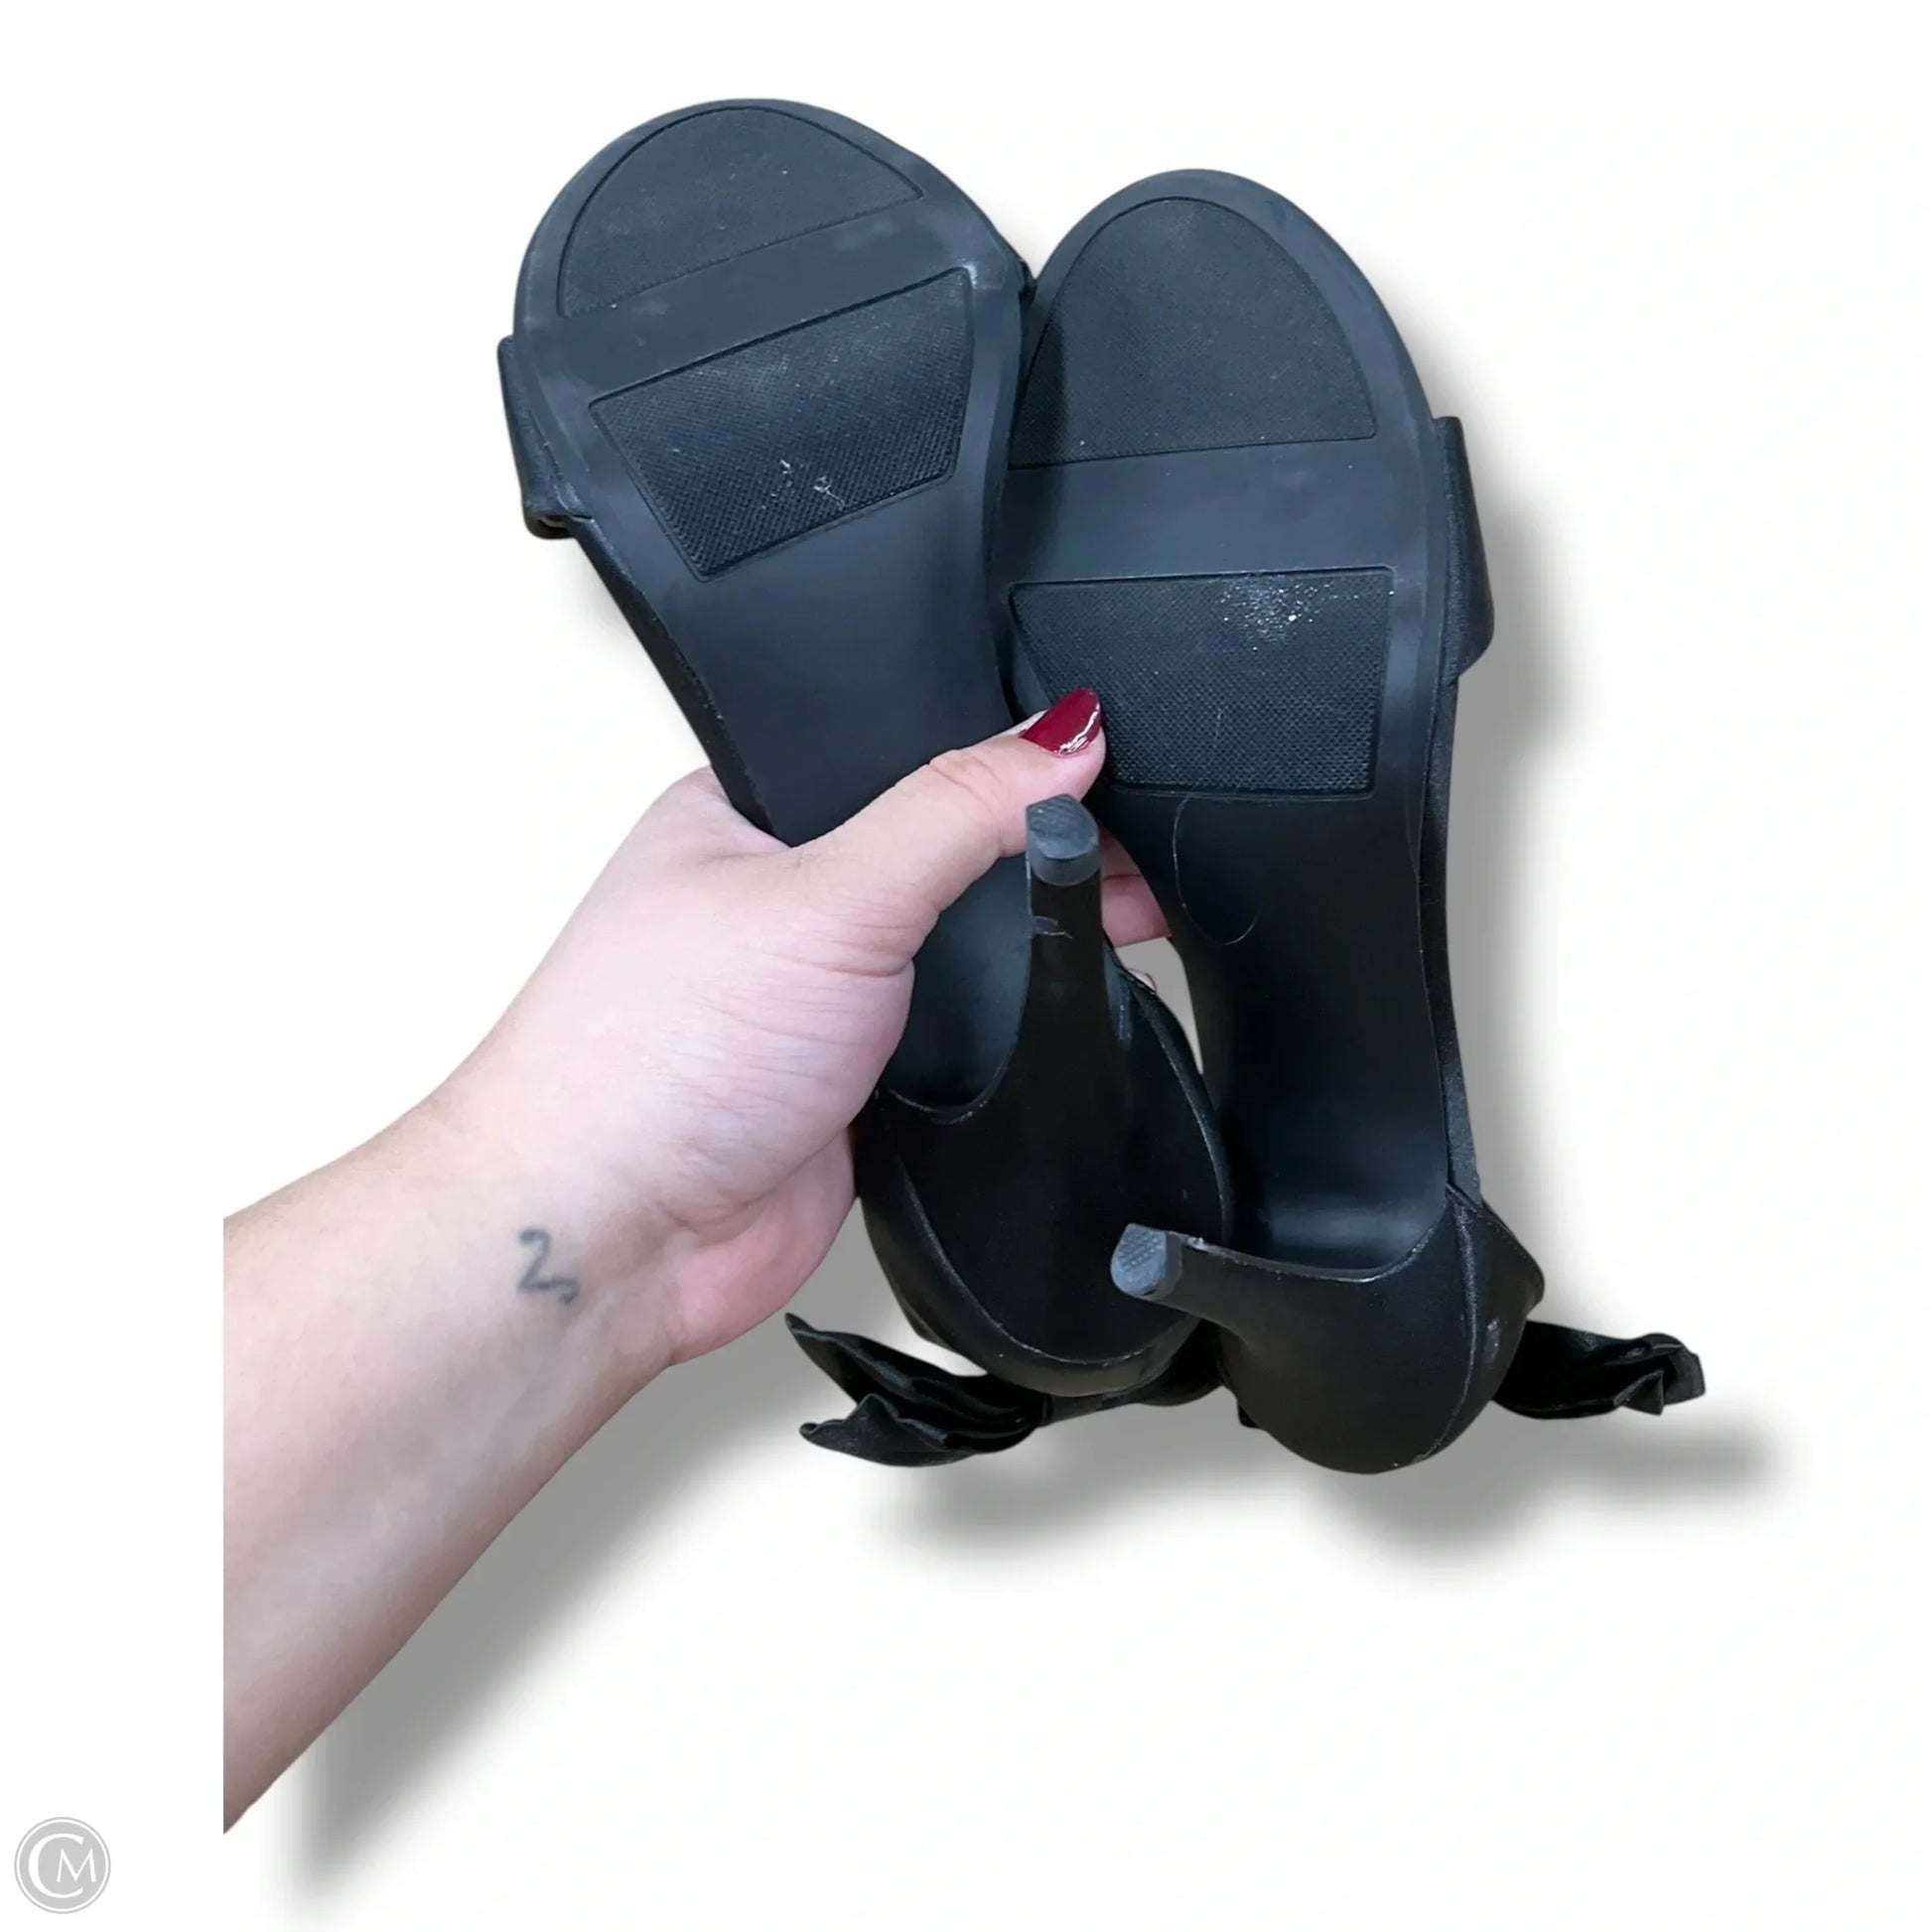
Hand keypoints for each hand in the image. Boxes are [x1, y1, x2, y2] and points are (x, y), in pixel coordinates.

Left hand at [438, 692, 1167, 1382]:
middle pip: (943, 853)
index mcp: (746, 816)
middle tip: (1120, 870)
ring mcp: (820, 998)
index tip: (1097, 770)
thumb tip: (1061, 734)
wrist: (615, 1241)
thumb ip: (952, 812)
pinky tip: (1039, 1023)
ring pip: (957, 954)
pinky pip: (959, 1042)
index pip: (902, 750)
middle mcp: (781, 901)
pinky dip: (1002, 1038)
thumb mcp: (826, 897)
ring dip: (1015, 956)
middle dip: (1026, 861)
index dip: (1000, 758)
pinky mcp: (855, 1086)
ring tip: (1101, 932)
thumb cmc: (645, 1060)